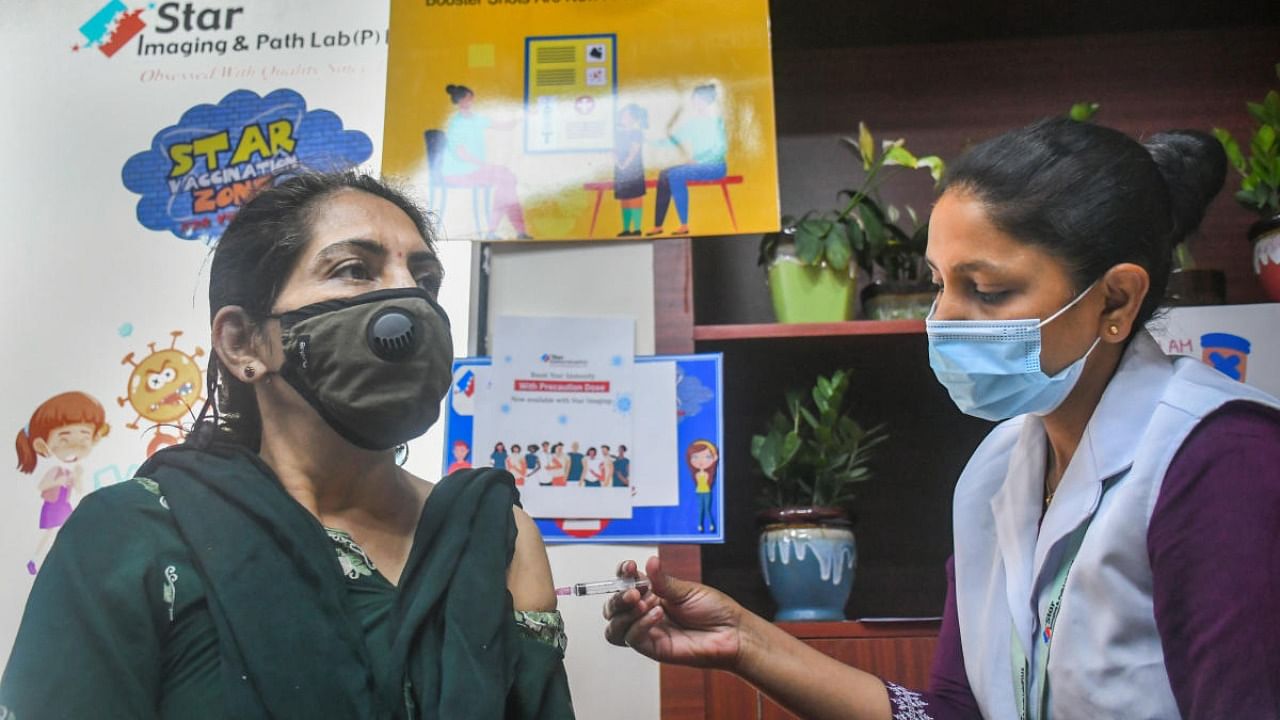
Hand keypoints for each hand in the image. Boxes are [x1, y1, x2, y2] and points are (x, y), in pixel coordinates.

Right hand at [603, 556, 743, 669]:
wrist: (731, 633)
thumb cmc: (715, 611)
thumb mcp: (687, 590)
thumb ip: (663, 581)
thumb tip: (650, 562)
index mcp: (653, 593)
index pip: (625, 583)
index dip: (622, 574)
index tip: (630, 568)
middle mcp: (646, 612)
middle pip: (613, 607)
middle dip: (617, 597)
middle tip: (633, 592)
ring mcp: (647, 631)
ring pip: (614, 626)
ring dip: (623, 613)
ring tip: (643, 603)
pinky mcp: (652, 647)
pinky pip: (632, 638)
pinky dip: (640, 624)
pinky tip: (656, 615)